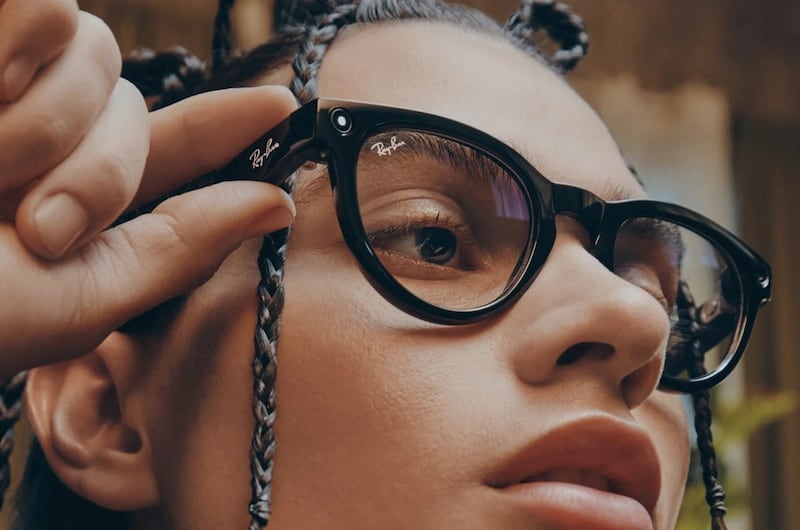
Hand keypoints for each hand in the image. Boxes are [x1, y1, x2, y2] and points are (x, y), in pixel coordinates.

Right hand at [0, 1, 297, 377]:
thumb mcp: (75, 299)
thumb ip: (178, 249)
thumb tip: (277, 205)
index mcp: (75, 197)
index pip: (174, 149)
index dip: (230, 126)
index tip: (282, 107)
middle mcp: (39, 133)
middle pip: (133, 107)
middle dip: (99, 170)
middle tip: (34, 224)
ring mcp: (3, 83)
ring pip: (92, 53)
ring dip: (49, 124)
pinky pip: (45, 12)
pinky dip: (19, 51)